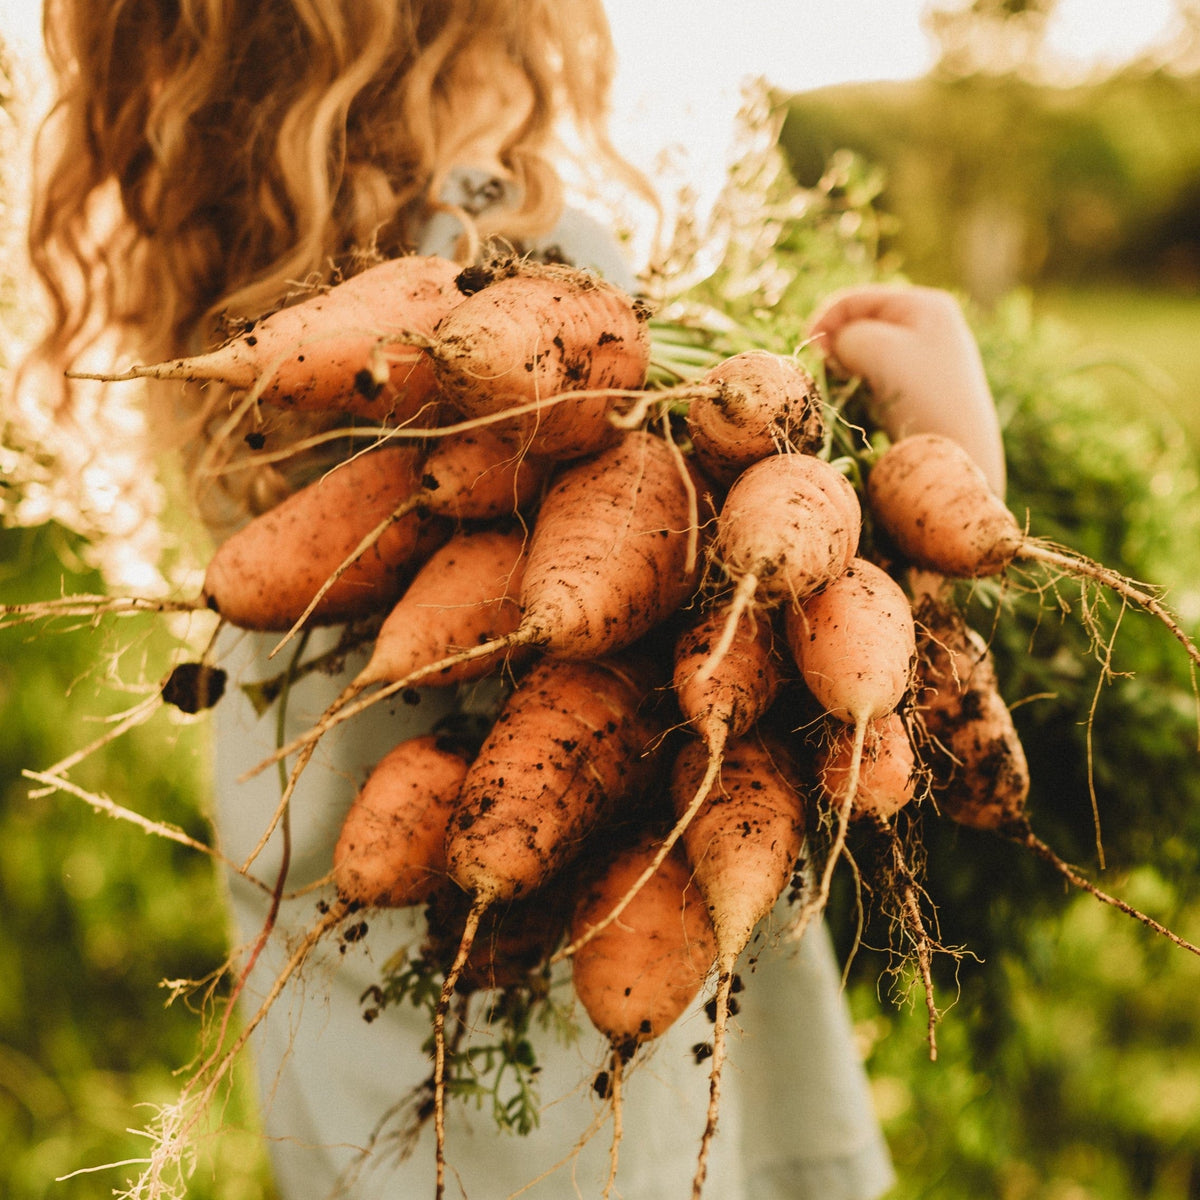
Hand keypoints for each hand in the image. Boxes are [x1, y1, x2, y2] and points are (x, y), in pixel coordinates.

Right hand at [807, 283, 1005, 495]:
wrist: (962, 450)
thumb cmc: (923, 394)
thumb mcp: (877, 349)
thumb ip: (846, 335)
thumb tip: (834, 345)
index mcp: (923, 305)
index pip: (855, 300)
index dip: (824, 321)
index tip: (808, 353)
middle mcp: (927, 325)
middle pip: (861, 325)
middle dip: (837, 347)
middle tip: (826, 372)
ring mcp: (926, 357)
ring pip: (867, 354)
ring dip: (848, 369)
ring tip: (844, 389)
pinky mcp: (920, 388)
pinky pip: (878, 377)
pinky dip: (862, 386)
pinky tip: (863, 402)